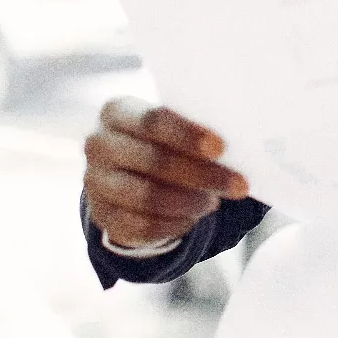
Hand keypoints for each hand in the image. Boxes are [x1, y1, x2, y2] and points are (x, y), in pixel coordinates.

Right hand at [83, 96, 246, 248]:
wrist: (128, 174)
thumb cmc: (163, 142)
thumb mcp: (173, 128)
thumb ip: (195, 130)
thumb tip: (242, 140)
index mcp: (117, 111)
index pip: (152, 120)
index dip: (187, 135)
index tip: (221, 147)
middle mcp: (98, 144)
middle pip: (154, 160)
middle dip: (202, 174)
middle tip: (239, 184)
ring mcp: (95, 182)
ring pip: (147, 196)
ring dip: (190, 201)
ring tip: (214, 201)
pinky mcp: (102, 216)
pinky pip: (142, 225)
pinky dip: (174, 223)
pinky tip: (193, 216)